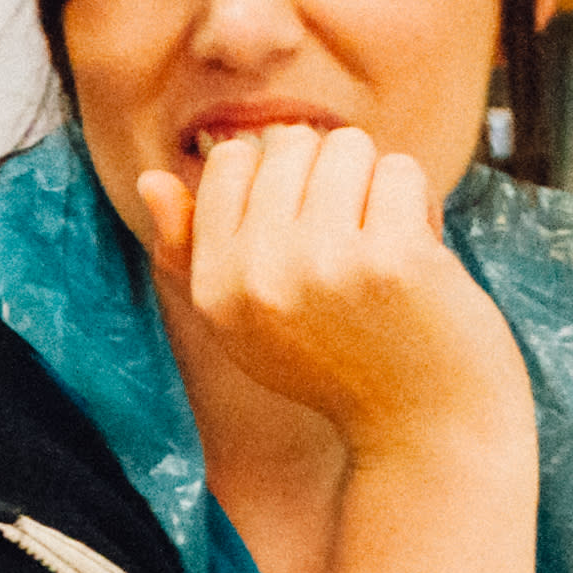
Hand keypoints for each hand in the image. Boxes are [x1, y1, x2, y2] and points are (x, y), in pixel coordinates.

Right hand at [137, 124, 526, 464]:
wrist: (421, 430)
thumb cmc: (336, 366)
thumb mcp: (246, 320)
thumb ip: (193, 249)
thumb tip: (151, 178)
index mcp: (214, 287)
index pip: (230, 162)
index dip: (278, 173)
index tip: (306, 221)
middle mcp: (259, 275)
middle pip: (291, 142)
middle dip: (330, 172)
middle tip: (350, 238)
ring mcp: (325, 265)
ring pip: (348, 146)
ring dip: (375, 183)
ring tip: (382, 242)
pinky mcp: (392, 259)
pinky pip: (400, 172)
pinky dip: (419, 205)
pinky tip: (420, 255)